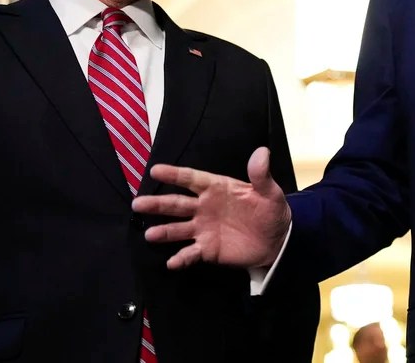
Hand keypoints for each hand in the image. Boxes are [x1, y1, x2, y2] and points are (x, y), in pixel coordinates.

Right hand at [131, 147, 290, 269]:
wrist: (277, 241)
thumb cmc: (270, 211)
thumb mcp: (269, 192)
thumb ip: (261, 175)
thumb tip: (262, 152)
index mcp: (216, 188)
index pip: (192, 179)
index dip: (174, 174)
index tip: (155, 170)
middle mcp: (204, 207)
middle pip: (177, 204)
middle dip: (157, 204)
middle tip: (138, 203)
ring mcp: (203, 229)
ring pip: (178, 229)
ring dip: (163, 231)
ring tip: (149, 235)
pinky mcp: (208, 249)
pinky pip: (191, 253)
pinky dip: (181, 258)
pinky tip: (171, 262)